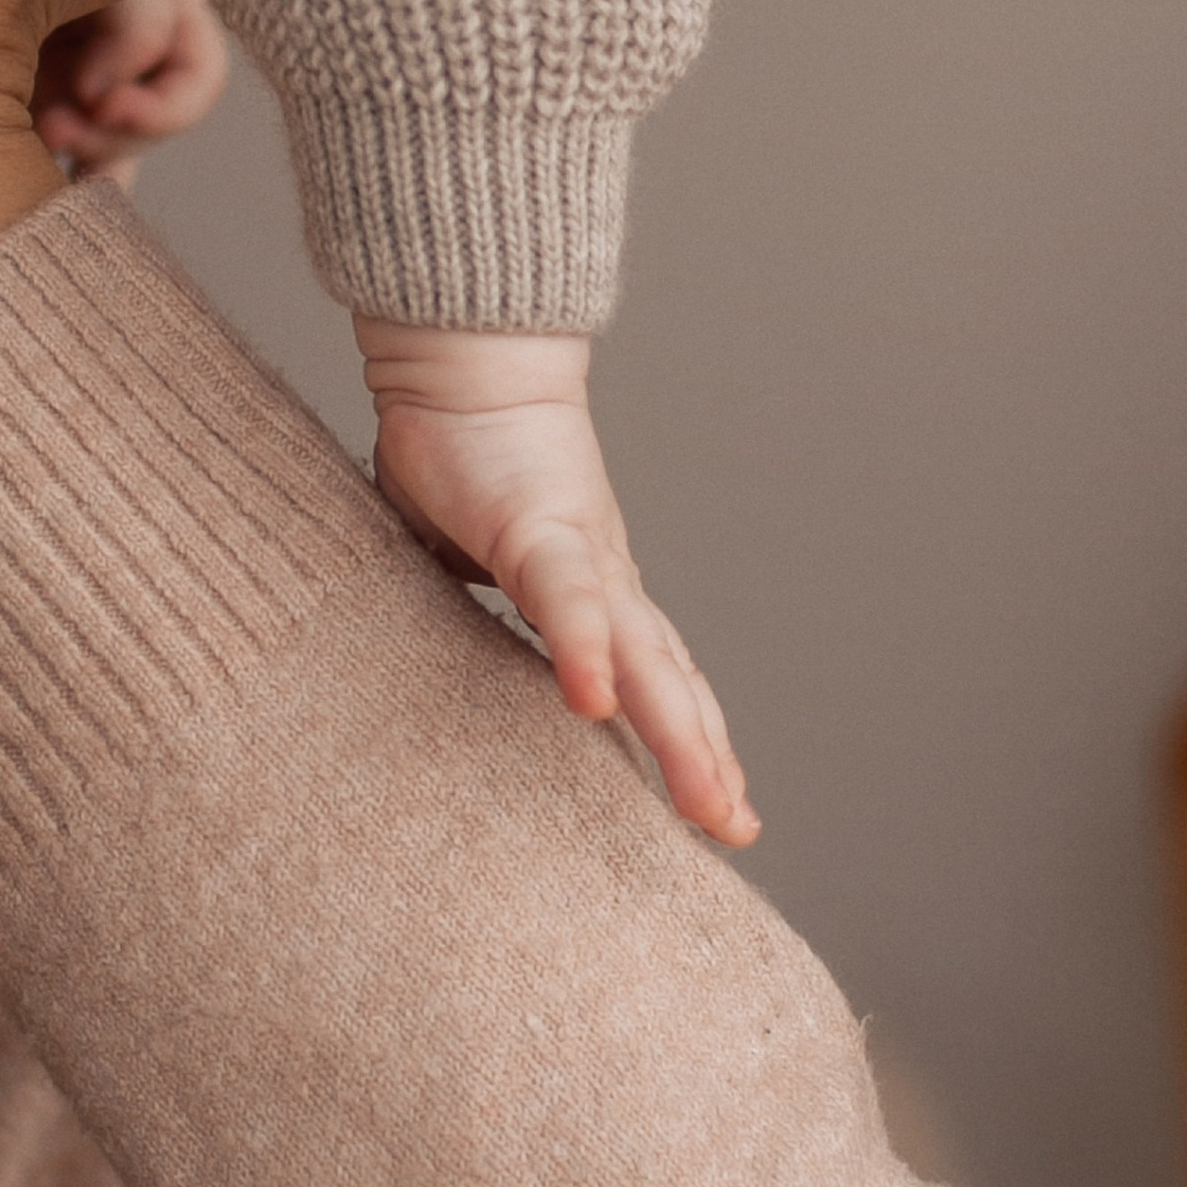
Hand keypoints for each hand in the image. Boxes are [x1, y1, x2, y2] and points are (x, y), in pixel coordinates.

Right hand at [360, 320, 758, 843]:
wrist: (465, 358)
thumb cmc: (459, 449)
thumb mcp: (462, 558)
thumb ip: (470, 608)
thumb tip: (447, 658)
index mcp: (591, 590)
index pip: (655, 678)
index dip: (688, 739)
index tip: (720, 807)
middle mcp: (607, 579)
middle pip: (671, 684)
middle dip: (706, 760)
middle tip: (739, 828)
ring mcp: (585, 556)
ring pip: (644, 658)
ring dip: (680, 732)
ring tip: (712, 803)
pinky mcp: (541, 529)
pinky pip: (566, 601)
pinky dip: (585, 651)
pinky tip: (595, 703)